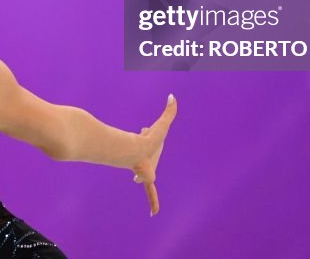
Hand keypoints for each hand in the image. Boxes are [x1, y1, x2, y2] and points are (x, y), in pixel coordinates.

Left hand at [132, 93, 177, 216]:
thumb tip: (173, 96)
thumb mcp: (161, 124)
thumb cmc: (148, 139)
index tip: (144, 129)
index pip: (148, 140)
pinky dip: (153, 203)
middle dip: (144, 160)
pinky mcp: (146, 179)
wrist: (136, 152)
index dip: (146, 134)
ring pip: (145, 175)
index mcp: (148, 147)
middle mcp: (145, 159)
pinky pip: (151, 194)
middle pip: (147, 159)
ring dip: (143, 177)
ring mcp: (145, 170)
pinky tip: (153, 213)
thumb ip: (169, 111)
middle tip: (138, 164)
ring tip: (138, 179)